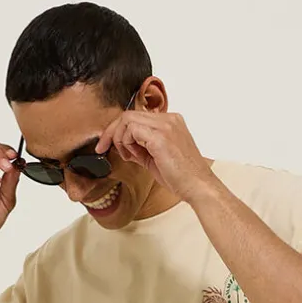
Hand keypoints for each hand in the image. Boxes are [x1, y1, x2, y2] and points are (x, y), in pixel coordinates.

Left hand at [95, 111, 214, 203]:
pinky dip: (126, 143)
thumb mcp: (157, 160)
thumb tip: (126, 148)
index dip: (119, 130)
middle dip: (111, 132)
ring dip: (120, 139)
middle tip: (103, 147)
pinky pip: (132, 130)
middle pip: (129, 114)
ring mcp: (166, 126)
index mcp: (171, 122)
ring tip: (128, 156)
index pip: (137, 117)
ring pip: (128, 119)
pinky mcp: (161, 136)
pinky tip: (132, 156)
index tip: (108, 144)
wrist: (198, 188)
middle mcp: (169, 119)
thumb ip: (142, 149)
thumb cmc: (182, 178)